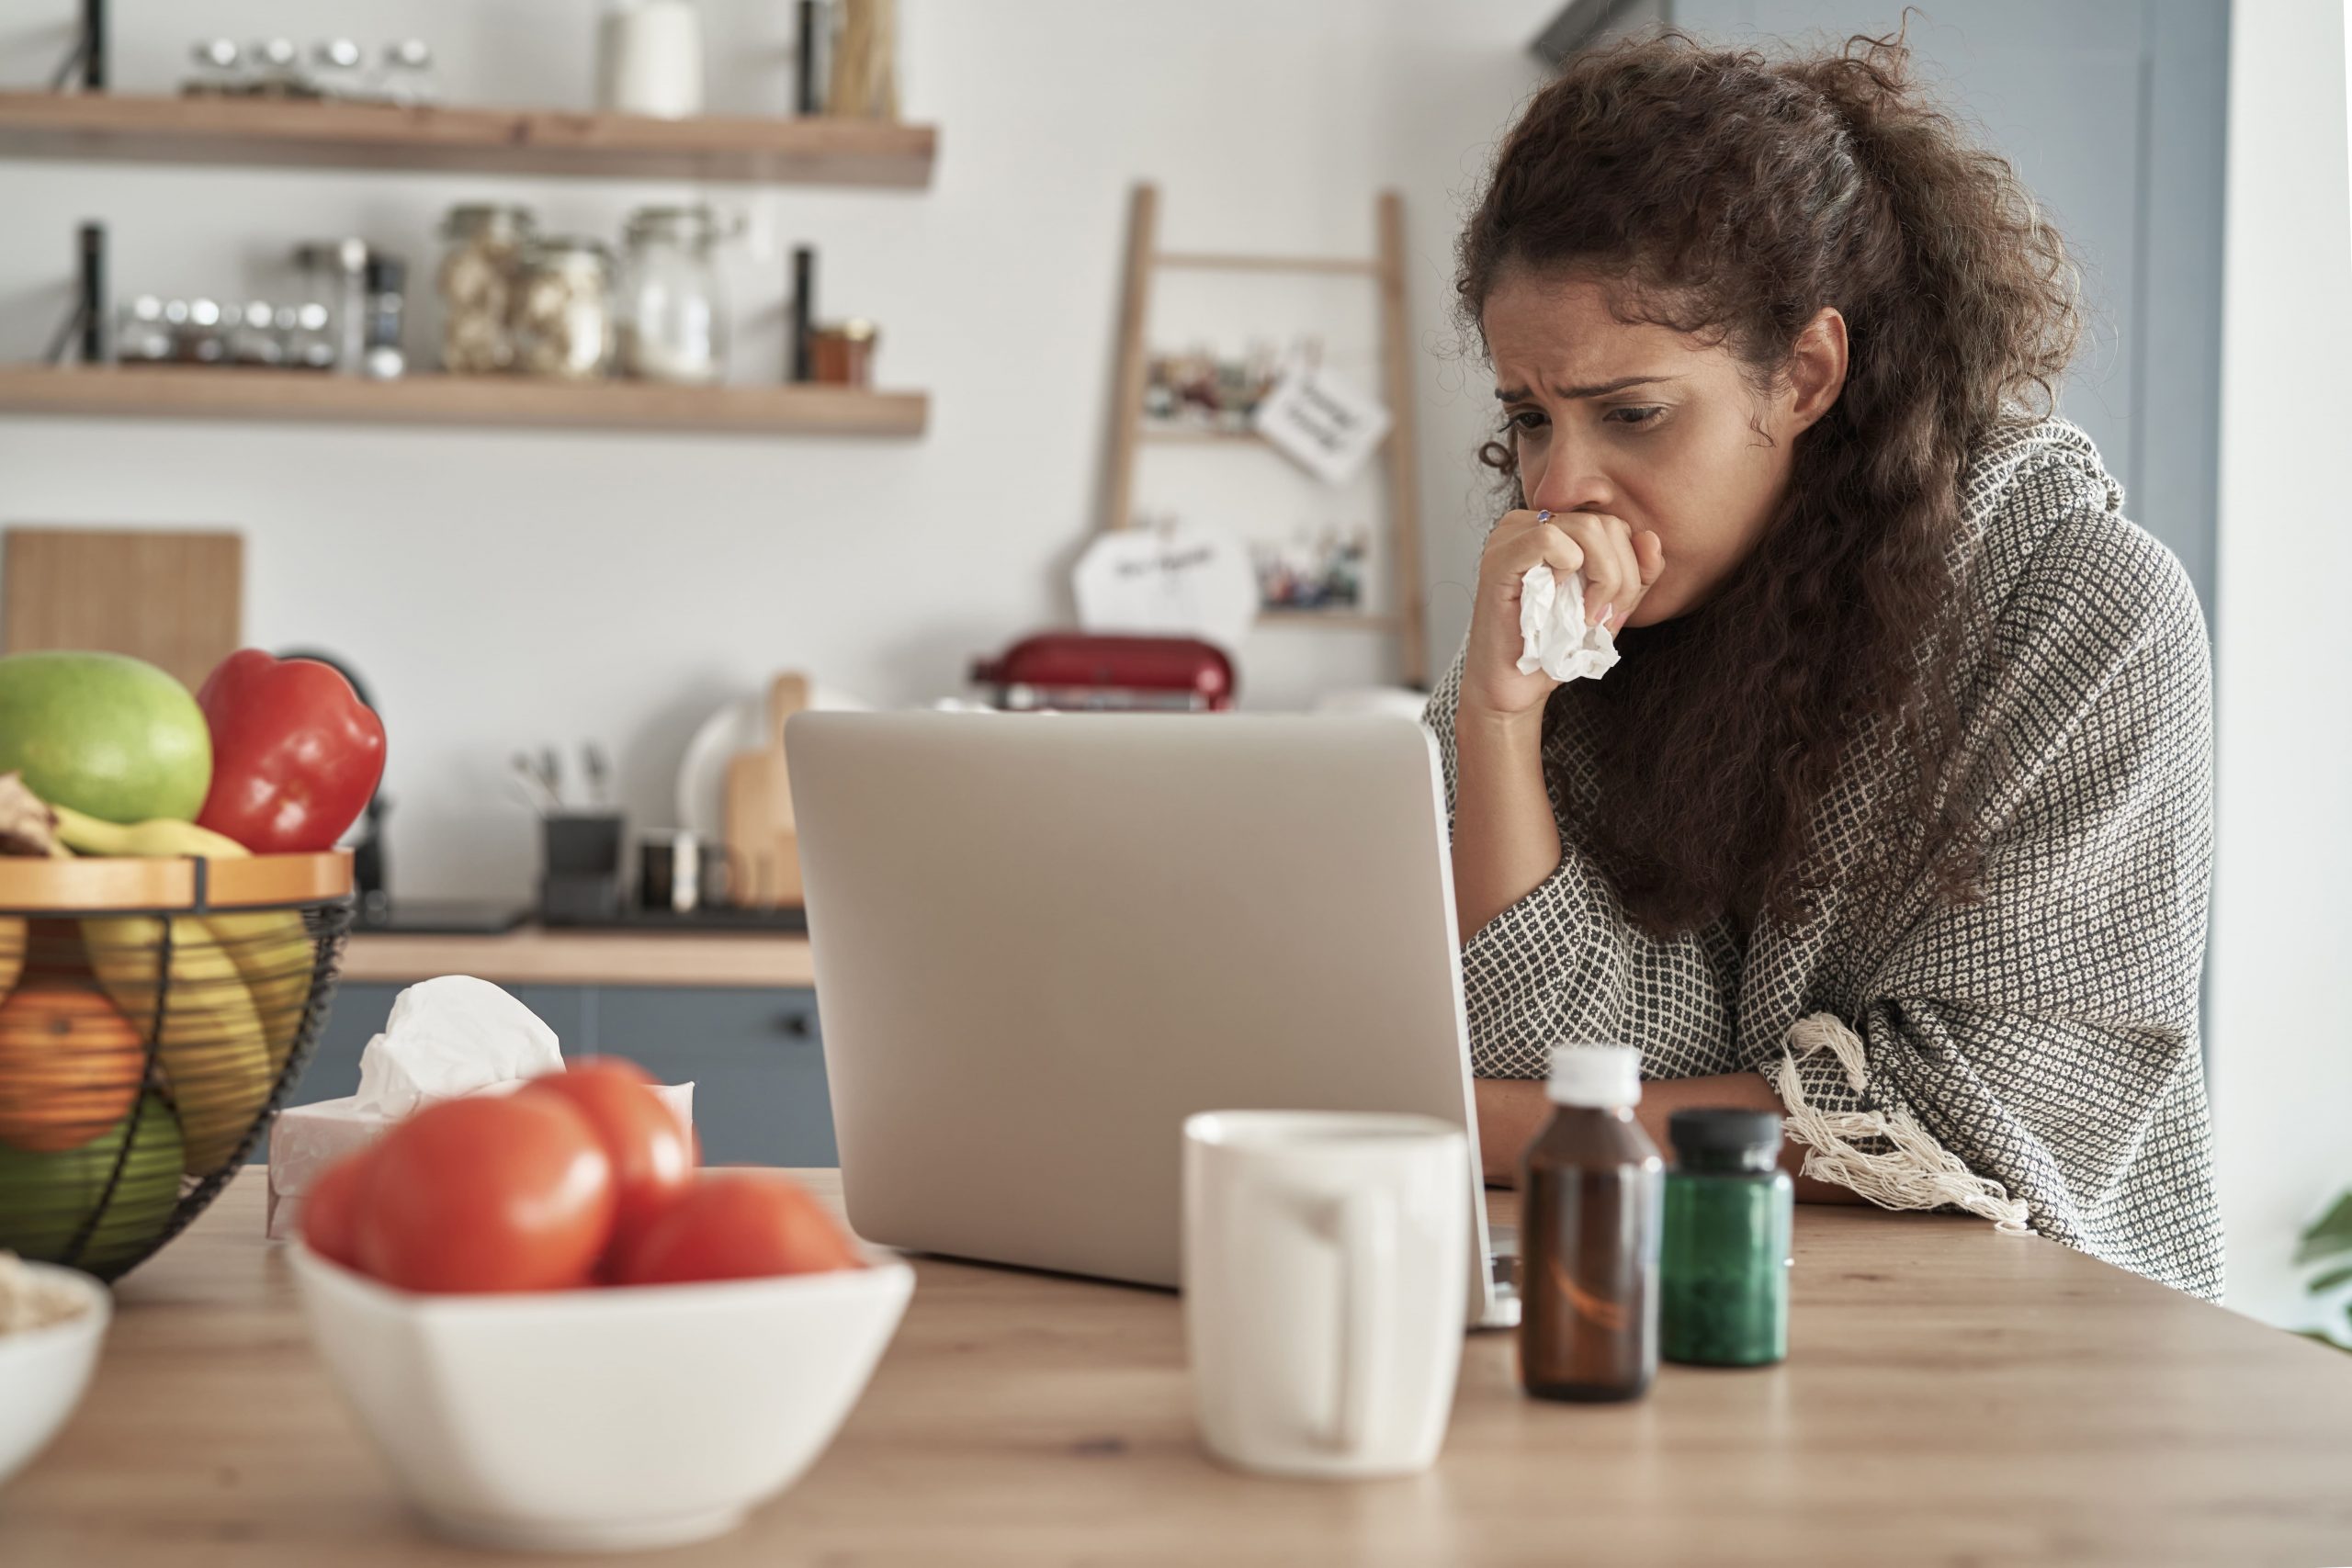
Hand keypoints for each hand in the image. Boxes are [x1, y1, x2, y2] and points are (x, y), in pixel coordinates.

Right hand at [1457, 509, 1664, 723]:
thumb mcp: (1608, 608)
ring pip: (1587, 528)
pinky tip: (1556, 601)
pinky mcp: (1499, 558)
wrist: (1514, 689)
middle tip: (1604, 619)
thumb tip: (1651, 539)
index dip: (1629, 567)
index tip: (1615, 612)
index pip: (1612, 524)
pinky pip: (1549, 539)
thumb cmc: (1553, 648)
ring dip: (1603, 578)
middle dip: (1622, 576)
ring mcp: (1509, 537)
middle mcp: (1528, 523)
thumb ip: (1635, 575)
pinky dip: (1567, 570)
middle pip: (1605, 523)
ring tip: (1587, 616)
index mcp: (1552, 528)